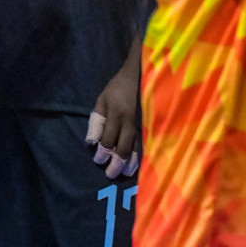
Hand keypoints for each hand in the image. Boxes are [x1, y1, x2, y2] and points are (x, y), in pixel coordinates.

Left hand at [88, 42, 140, 178]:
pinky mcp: (153, 124)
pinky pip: (147, 143)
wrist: (144, 72)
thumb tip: (92, 142)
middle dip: (116, 163)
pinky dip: (142, 155)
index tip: (98, 160)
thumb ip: (97, 120)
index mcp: (116, 113)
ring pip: (137, 148)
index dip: (103, 152)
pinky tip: (139, 164)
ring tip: (124, 173)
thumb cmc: (120, 86)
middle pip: (123, 148)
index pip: (108, 139)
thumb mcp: (102, 98)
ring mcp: (144, 123)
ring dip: (130, 163)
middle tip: (110, 174)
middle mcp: (130, 120)